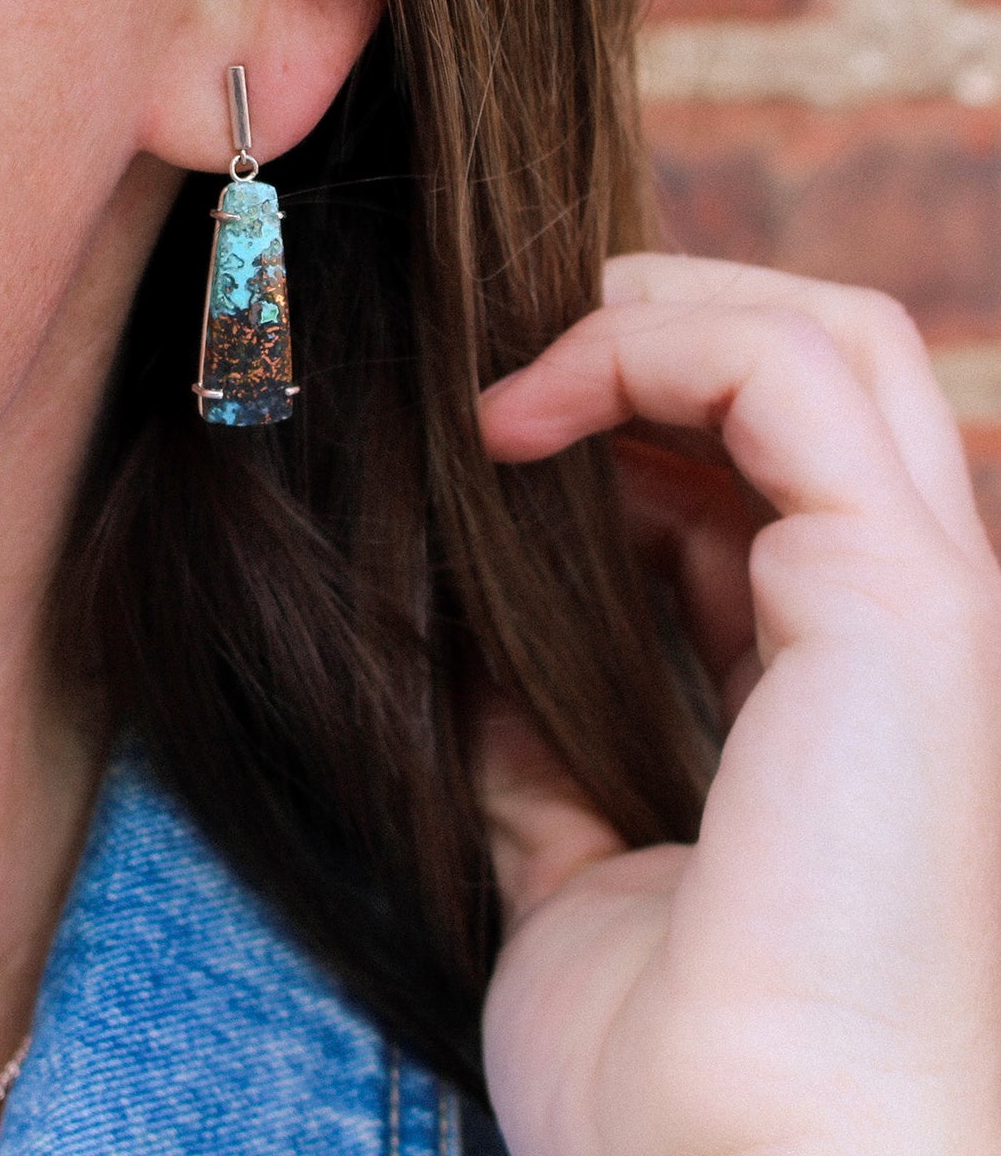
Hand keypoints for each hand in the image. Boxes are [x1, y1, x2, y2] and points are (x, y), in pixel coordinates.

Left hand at [476, 253, 1000, 1154]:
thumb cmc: (665, 1068)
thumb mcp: (568, 872)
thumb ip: (533, 752)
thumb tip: (452, 649)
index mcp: (849, 690)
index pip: (765, 476)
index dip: (632, 415)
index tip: (489, 439)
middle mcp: (909, 631)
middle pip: (824, 372)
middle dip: (655, 325)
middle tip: (503, 371)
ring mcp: (928, 605)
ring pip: (833, 336)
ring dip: (650, 314)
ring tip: (505, 383)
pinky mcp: (909, 604)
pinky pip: (790, 378)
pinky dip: (646, 351)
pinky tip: (518, 423)